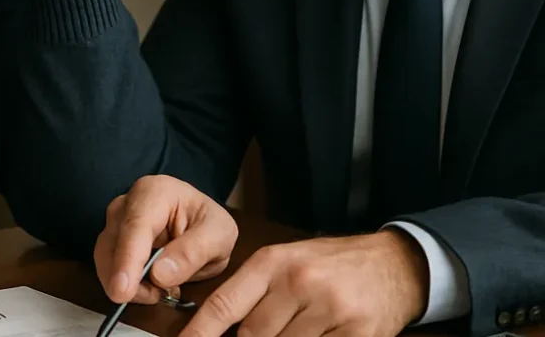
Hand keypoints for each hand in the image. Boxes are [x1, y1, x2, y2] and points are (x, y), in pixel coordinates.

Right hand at [95, 176, 238, 304]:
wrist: (200, 224)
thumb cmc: (208, 224)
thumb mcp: (218, 235)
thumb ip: (193, 252)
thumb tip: (159, 275)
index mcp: (155, 193)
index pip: (135, 227)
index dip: (127, 260)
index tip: (123, 290)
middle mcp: (127, 203)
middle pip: (113, 243)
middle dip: (128, 278)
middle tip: (158, 296)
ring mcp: (116, 221)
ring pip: (105, 257)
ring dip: (127, 284)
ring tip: (159, 292)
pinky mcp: (112, 240)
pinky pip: (108, 266)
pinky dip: (126, 284)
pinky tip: (149, 288)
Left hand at [180, 231, 428, 336]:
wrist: (391, 265)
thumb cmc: (329, 266)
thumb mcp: (286, 263)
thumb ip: (254, 293)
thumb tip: (219, 329)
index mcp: (273, 262)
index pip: (225, 305)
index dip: (200, 333)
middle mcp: (298, 283)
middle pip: (252, 335)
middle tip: (264, 330)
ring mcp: (329, 309)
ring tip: (297, 327)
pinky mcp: (356, 333)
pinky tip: (318, 335)